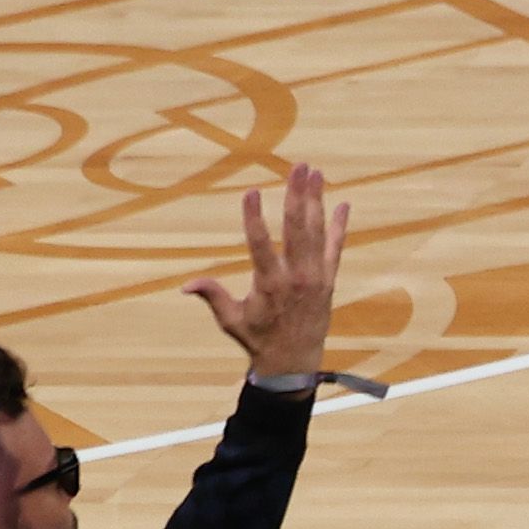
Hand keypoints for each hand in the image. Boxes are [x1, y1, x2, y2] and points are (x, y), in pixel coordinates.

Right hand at [184, 159, 347, 379]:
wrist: (294, 362)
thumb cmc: (258, 339)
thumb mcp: (230, 320)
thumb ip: (212, 296)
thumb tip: (184, 285)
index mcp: (269, 284)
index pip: (259, 244)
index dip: (254, 217)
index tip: (252, 191)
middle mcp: (297, 277)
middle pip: (297, 229)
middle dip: (297, 195)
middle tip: (299, 166)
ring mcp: (317, 277)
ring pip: (318, 232)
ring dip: (317, 201)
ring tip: (316, 173)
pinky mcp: (330, 280)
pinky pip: (337, 248)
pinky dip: (340, 226)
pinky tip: (344, 204)